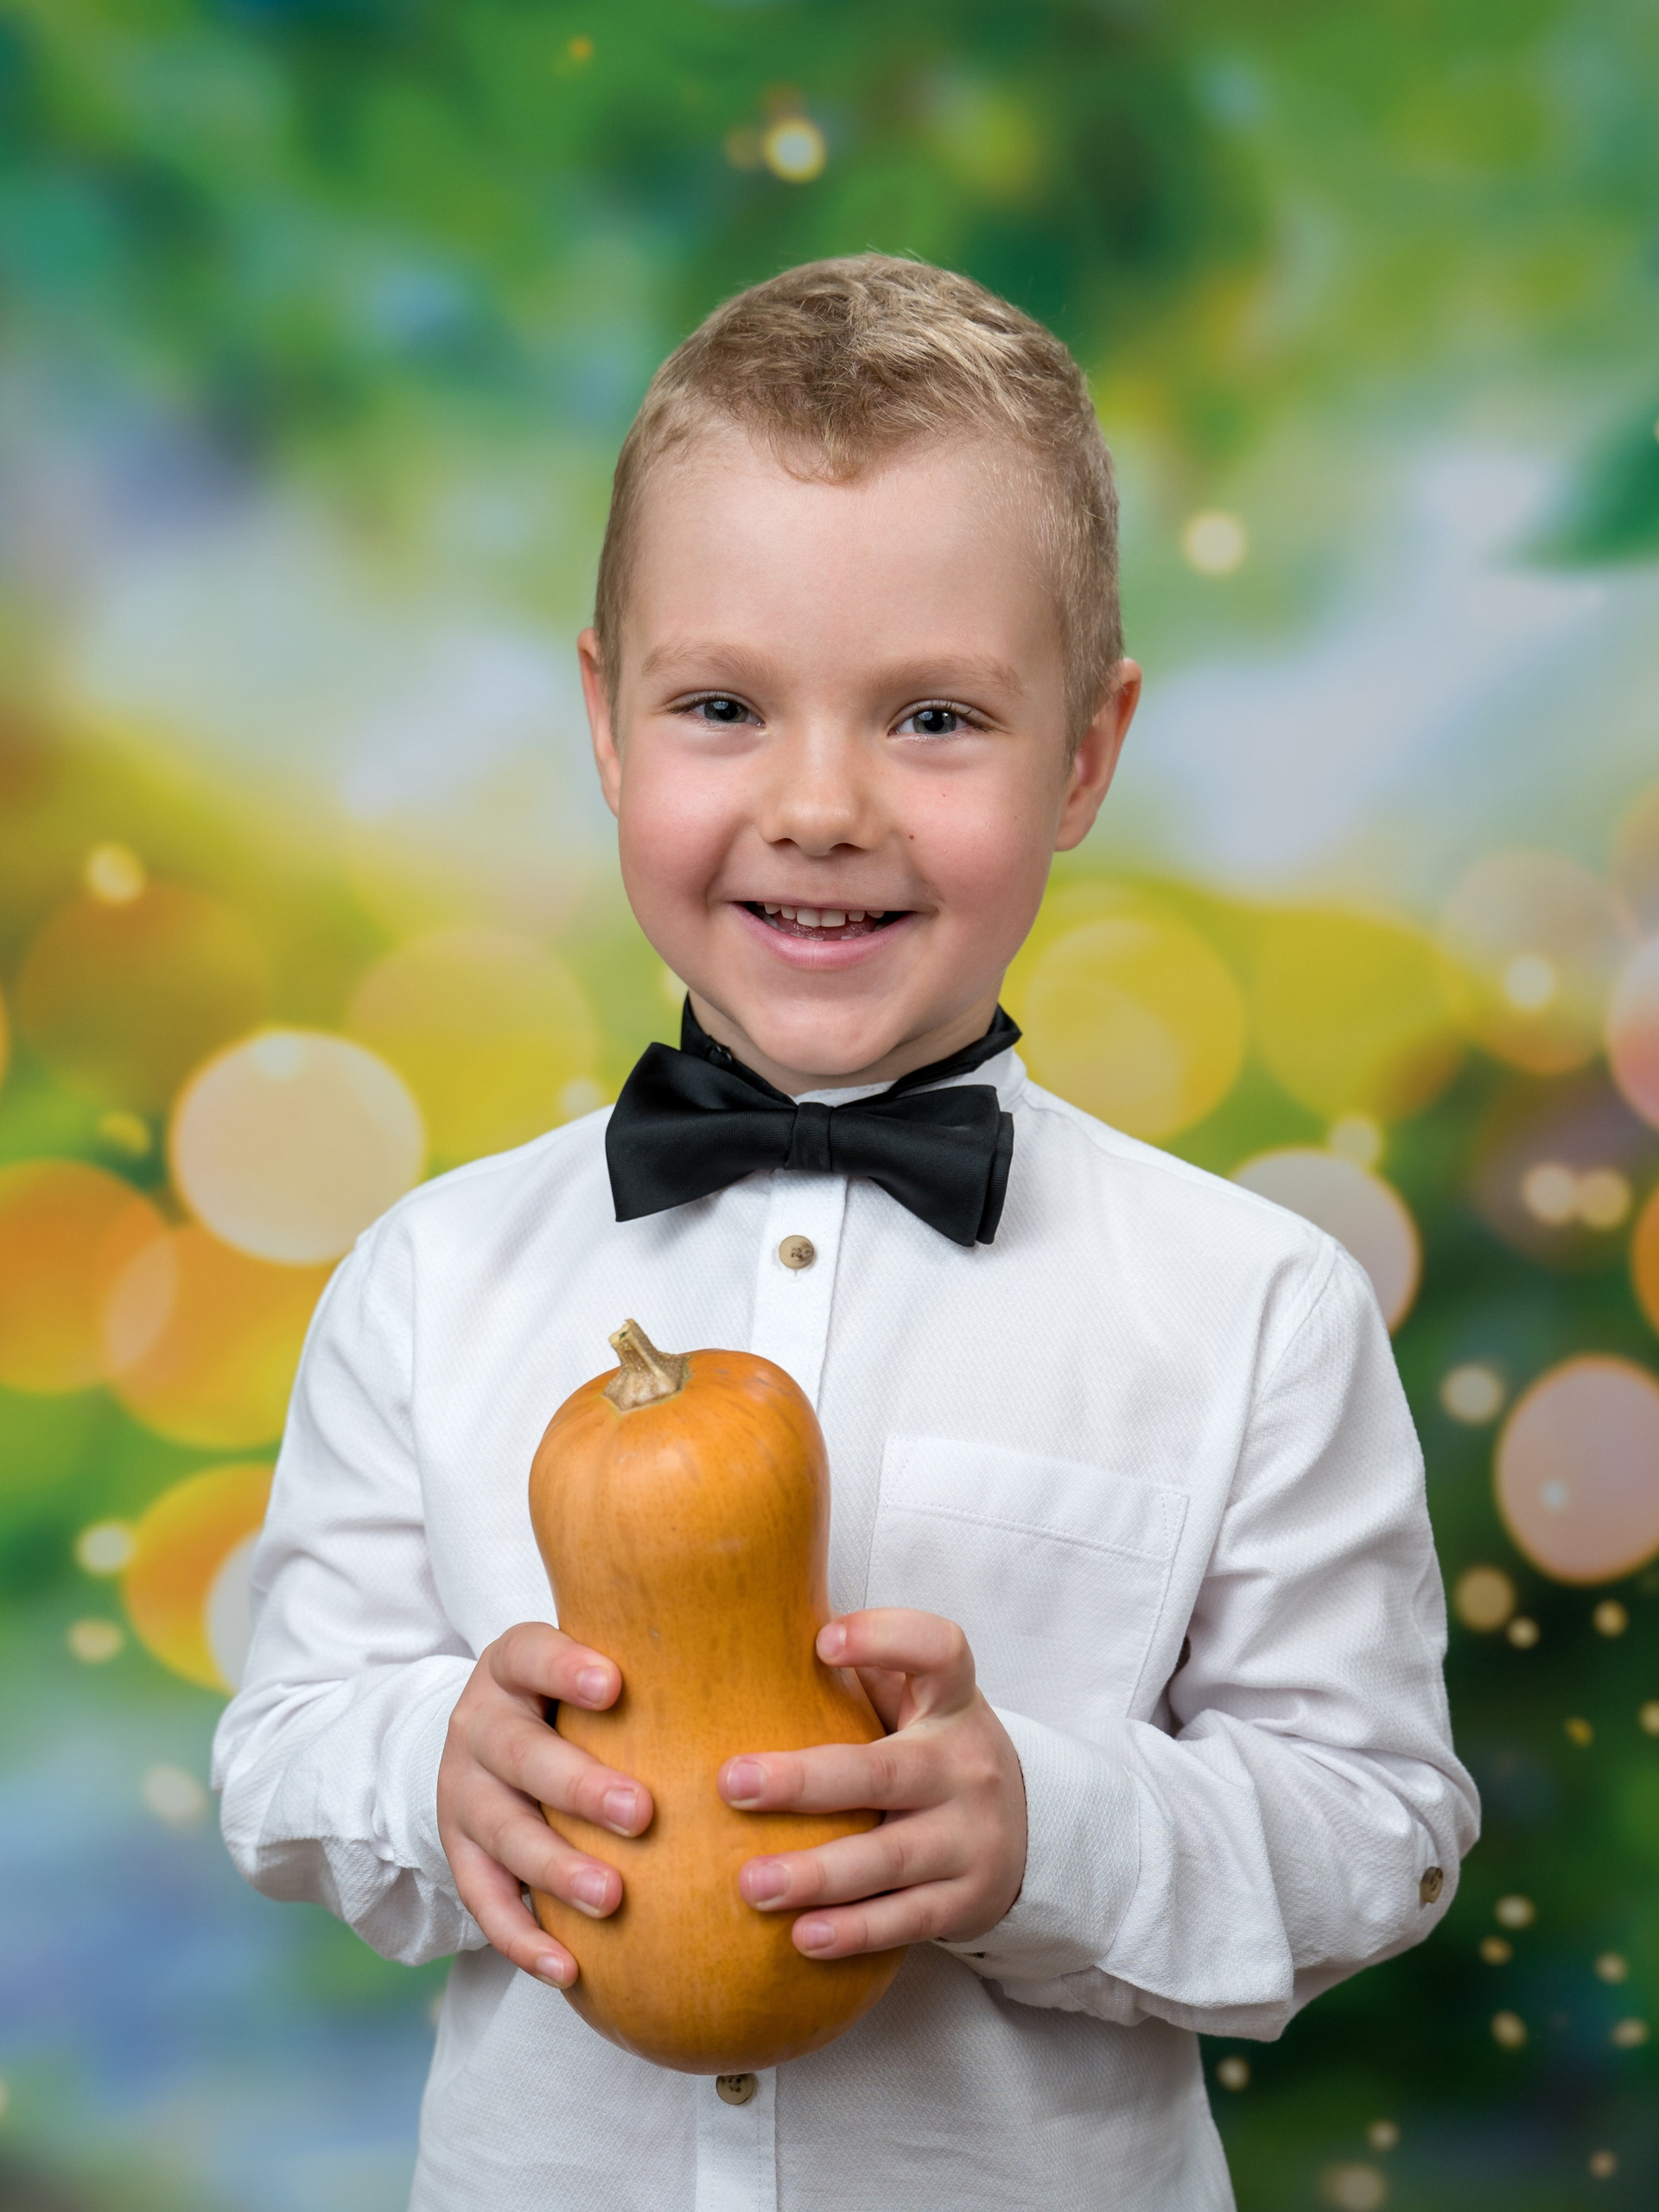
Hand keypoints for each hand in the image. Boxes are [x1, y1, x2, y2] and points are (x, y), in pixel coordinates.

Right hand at [436, 1621, 651, 1987]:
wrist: (489, 1740)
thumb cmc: (573, 1700)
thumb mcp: (591, 1664)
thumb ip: (649, 1662)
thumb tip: (780, 1652)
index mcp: (511, 1667)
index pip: (529, 1653)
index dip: (565, 1668)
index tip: (615, 1685)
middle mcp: (479, 1724)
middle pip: (521, 1753)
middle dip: (580, 1786)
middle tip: (641, 1813)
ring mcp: (463, 1791)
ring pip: (504, 1832)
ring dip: (558, 1868)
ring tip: (612, 1897)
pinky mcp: (458, 1852)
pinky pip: (485, 1900)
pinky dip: (522, 1938)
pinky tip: (567, 1969)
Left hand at [717, 1608, 1026, 1959]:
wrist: (1027, 1829)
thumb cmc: (932, 1747)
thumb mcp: (915, 1699)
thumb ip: (861, 1670)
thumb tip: (757, 1628)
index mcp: (950, 1702)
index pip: (939, 1651)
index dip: (886, 1639)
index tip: (822, 1641)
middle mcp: (965, 1764)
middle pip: (885, 1772)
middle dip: (805, 1783)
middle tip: (732, 1784)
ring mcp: (972, 1836)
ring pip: (891, 1857)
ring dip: (818, 1873)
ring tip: (751, 1884)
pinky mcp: (967, 1899)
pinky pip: (906, 1919)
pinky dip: (854, 1931)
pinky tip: (802, 1937)